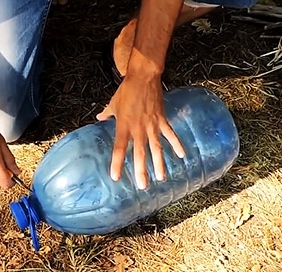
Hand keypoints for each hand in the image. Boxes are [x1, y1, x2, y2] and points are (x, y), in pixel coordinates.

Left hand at [96, 75, 184, 189]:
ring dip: (159, 163)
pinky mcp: (162, 120)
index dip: (117, 164)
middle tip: (143, 186)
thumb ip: (107, 113)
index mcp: (123, 126)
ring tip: (161, 178)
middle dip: (141, 170)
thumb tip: (99, 118)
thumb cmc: (127, 90)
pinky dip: (177, 145)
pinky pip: (170, 135)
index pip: (119, 149)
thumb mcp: (113, 103)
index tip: (116, 177)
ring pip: (156, 148)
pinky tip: (182, 156)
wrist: (143, 77)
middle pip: (139, 153)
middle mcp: (138, 128)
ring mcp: (152, 125)